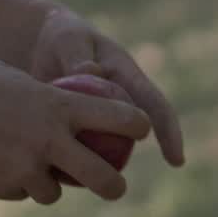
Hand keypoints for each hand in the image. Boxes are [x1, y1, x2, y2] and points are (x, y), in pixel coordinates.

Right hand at [0, 54, 151, 203]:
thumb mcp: (19, 81)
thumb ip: (50, 100)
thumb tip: (81, 111)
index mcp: (58, 106)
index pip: (120, 118)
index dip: (138, 126)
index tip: (141, 132)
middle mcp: (48, 140)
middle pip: (104, 179)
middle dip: (114, 187)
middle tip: (114, 186)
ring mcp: (25, 168)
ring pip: (55, 192)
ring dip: (46, 184)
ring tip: (26, 165)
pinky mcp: (3, 187)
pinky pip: (21, 192)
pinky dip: (15, 183)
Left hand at [29, 8, 183, 167]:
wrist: (42, 46)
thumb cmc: (61, 40)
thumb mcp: (68, 40)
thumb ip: (77, 55)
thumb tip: (90, 71)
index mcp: (130, 80)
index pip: (156, 107)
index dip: (169, 133)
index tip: (176, 160)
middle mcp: (124, 104)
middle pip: (134, 136)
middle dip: (125, 162)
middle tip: (114, 176)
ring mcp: (105, 119)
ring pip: (108, 149)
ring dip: (96, 164)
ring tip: (74, 174)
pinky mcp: (84, 128)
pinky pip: (81, 149)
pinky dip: (71, 161)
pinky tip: (54, 173)